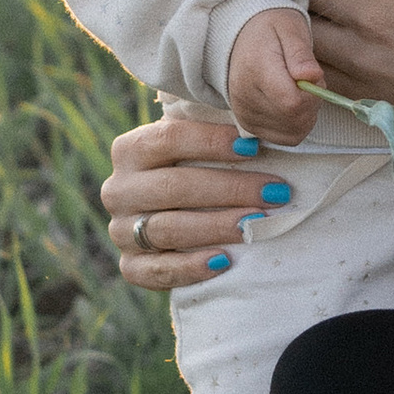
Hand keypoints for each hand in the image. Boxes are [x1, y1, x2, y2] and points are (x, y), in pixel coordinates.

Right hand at [103, 113, 278, 289]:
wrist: (171, 219)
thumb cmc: (192, 172)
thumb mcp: (194, 147)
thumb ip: (212, 133)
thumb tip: (255, 122)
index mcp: (129, 150)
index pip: (169, 139)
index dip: (212, 142)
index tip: (254, 147)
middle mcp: (118, 190)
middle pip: (173, 187)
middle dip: (229, 189)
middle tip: (274, 192)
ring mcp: (120, 231)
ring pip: (167, 229)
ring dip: (216, 226)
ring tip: (255, 224)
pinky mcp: (130, 266)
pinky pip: (156, 271)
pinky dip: (190, 267)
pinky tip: (223, 261)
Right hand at [225, 4, 323, 141]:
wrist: (242, 37)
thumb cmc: (270, 30)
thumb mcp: (290, 29)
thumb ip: (301, 54)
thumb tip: (313, 76)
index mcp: (256, 70)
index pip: (292, 103)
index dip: (313, 95)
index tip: (313, 77)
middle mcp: (245, 97)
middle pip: (294, 120)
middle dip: (312, 103)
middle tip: (308, 80)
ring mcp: (245, 114)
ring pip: (293, 132)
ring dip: (306, 115)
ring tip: (298, 90)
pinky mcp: (248, 125)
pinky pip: (285, 138)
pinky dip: (296, 125)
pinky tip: (291, 104)